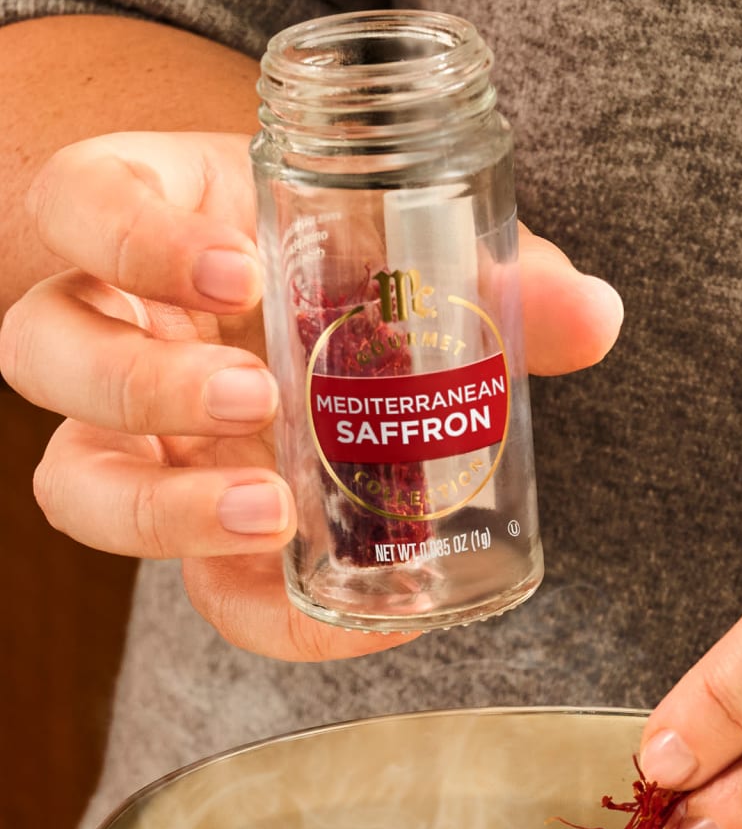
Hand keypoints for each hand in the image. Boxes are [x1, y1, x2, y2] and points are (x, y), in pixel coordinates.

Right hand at [0, 131, 623, 660]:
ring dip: (164, 511)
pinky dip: (275, 614)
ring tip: (272, 515)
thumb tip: (600, 316)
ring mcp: (133, 435)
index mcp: (151, 227)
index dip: (134, 242)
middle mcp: (113, 330)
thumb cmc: (342, 267)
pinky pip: (197, 589)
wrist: (312, 317)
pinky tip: (368, 618)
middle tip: (258, 405)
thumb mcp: (407, 254)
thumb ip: (498, 284)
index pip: (84, 211)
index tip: (236, 269)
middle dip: (147, 386)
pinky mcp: (192, 527)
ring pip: (78, 483)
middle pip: (53, 357)